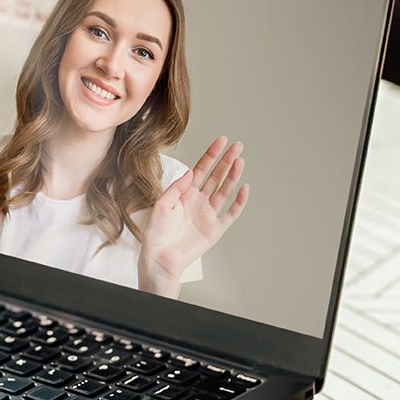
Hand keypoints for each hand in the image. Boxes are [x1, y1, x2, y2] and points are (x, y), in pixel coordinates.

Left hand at [138, 136, 249, 296]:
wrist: (160, 257)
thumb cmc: (156, 233)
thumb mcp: (161, 204)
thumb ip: (176, 187)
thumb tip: (192, 171)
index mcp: (185, 193)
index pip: (201, 169)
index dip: (211, 155)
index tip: (221, 141)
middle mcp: (198, 201)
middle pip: (216, 176)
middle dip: (226, 160)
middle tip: (237, 146)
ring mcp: (208, 214)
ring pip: (225, 190)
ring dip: (233, 175)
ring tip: (240, 161)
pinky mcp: (215, 229)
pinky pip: (231, 213)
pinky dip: (239, 201)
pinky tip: (243, 188)